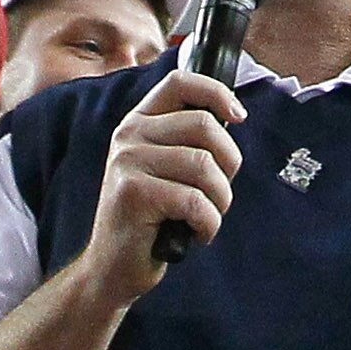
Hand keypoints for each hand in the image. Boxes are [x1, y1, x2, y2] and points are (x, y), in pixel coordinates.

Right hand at [70, 68, 242, 303]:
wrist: (111, 267)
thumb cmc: (151, 219)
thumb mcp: (165, 169)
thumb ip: (187, 140)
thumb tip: (232, 116)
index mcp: (139, 122)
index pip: (180, 82)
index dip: (216, 92)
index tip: (238, 117)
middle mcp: (129, 134)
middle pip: (205, 125)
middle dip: (229, 163)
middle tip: (219, 193)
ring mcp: (127, 162)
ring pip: (204, 165)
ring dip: (220, 200)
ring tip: (207, 217)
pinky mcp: (133, 193)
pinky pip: (195, 200)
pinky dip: (208, 224)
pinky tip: (197, 233)